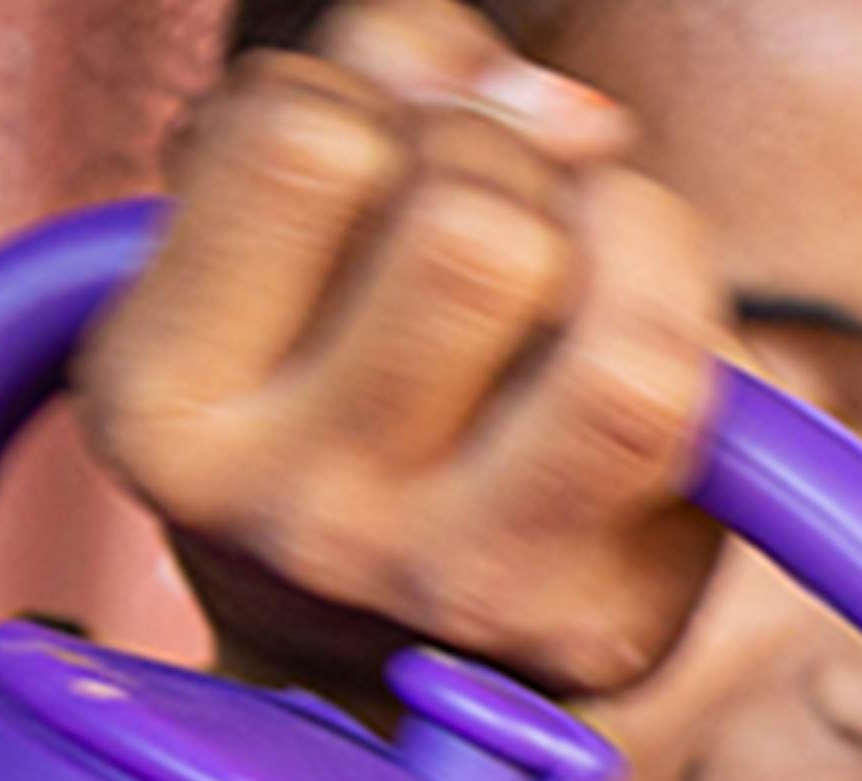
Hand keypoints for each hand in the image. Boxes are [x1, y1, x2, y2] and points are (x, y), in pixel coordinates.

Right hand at [79, 0, 726, 698]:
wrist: (373, 626)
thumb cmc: (336, 359)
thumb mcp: (296, 203)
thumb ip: (390, 73)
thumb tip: (571, 115)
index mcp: (165, 396)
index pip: (307, 140)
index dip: (383, 99)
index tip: (385, 151)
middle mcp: (296, 511)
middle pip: (481, 227)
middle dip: (522, 174)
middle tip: (499, 214)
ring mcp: (454, 584)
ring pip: (616, 343)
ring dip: (633, 253)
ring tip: (585, 265)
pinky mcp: (595, 627)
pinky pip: (695, 418)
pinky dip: (695, 332)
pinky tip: (650, 342)